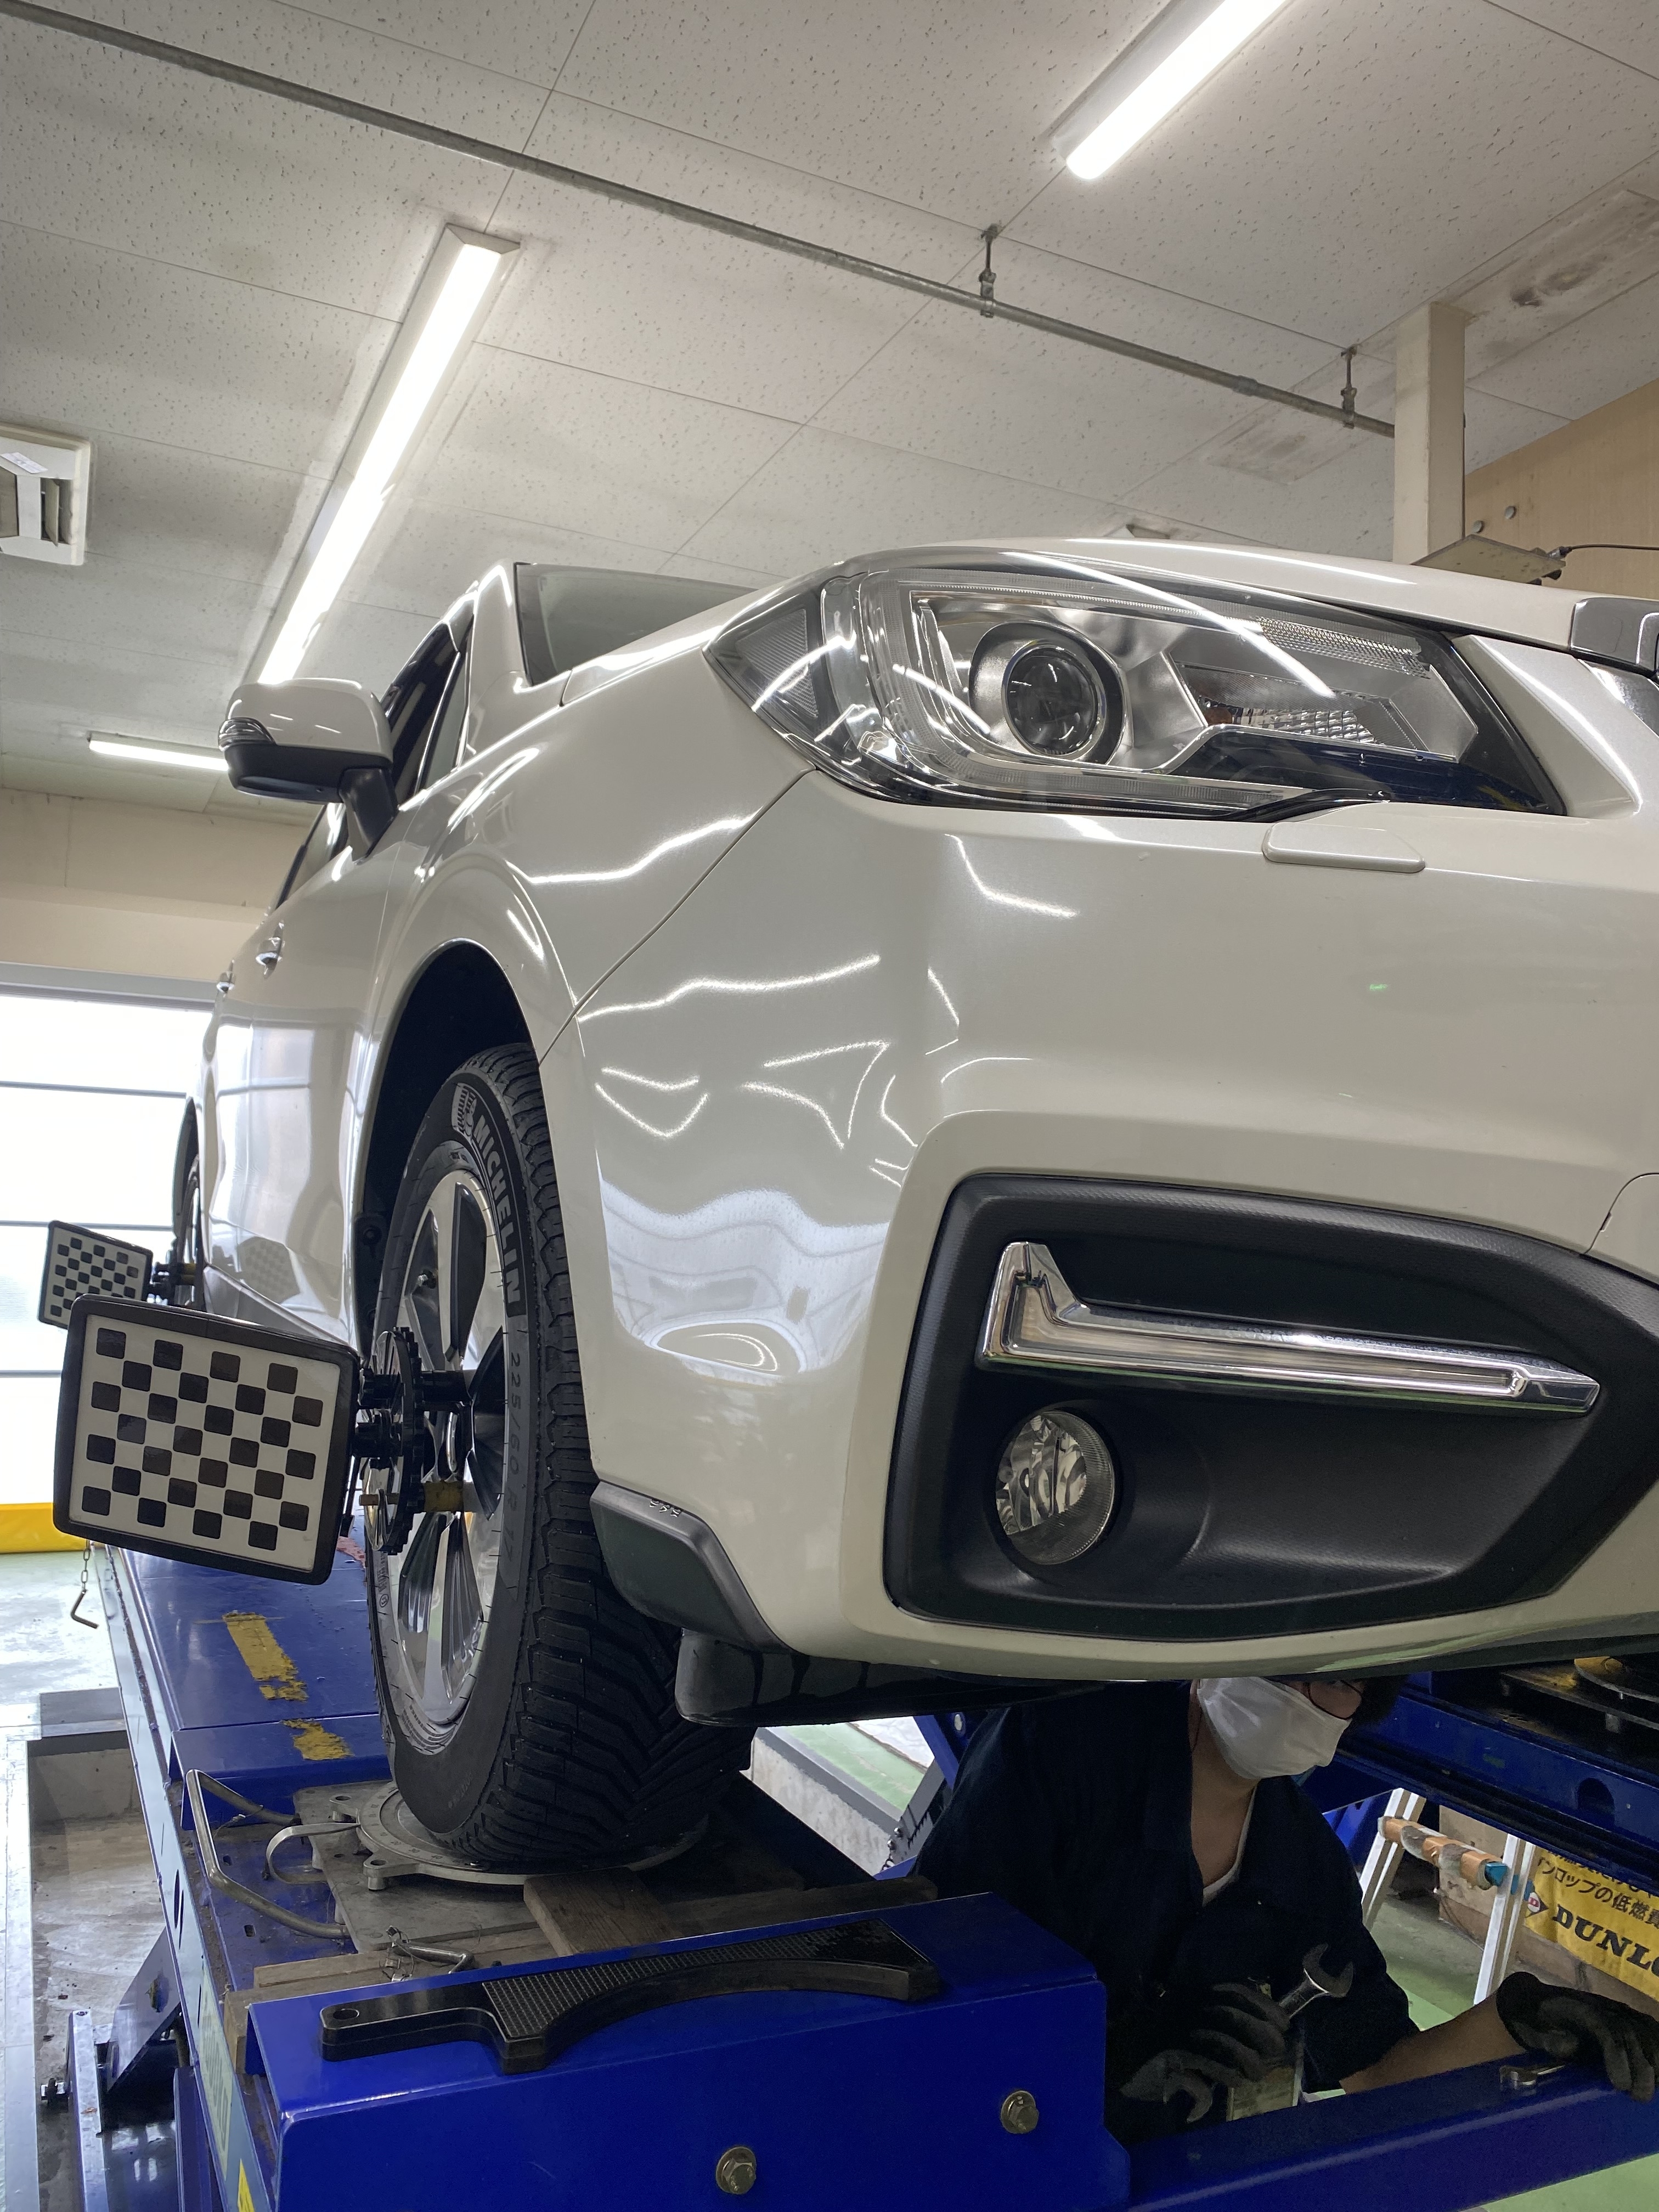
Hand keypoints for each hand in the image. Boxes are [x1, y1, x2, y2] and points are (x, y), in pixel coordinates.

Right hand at [1119, 1984, 1291, 2122]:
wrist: (1113, 2058)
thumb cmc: (1155, 2043)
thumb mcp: (1187, 2025)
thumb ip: (1215, 2026)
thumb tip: (1260, 2038)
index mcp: (1191, 1997)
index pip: (1232, 1991)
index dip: (1261, 2005)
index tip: (1283, 2023)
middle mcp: (1184, 2009)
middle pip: (1230, 2015)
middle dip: (1259, 2032)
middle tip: (1276, 2052)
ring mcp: (1173, 2032)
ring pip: (1218, 2043)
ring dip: (1242, 2062)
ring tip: (1252, 2076)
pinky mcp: (1164, 2058)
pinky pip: (1197, 2070)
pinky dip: (1213, 2082)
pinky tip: (1220, 2090)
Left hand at [1495, 1972, 1658, 2100]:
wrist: (1535, 2004)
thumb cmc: (1535, 2023)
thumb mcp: (1535, 2031)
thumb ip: (1550, 2038)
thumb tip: (1571, 2045)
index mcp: (1579, 2009)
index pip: (1607, 2030)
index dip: (1618, 2056)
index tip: (1620, 2085)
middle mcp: (1602, 2006)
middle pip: (1630, 2032)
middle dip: (1640, 2065)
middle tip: (1639, 2096)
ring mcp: (1615, 2010)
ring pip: (1644, 2030)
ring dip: (1653, 2059)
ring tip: (1652, 2088)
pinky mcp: (1625, 2018)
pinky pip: (1648, 2028)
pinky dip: (1656, 2048)